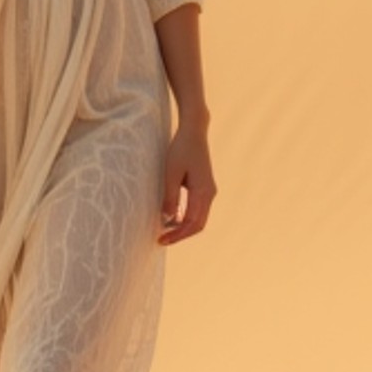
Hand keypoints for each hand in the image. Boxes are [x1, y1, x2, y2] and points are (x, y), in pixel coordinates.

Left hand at [157, 117, 215, 244]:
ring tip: (165, 230)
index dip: (177, 235)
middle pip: (198, 225)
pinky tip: (172, 217)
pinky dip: (186, 217)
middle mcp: (209, 194)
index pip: (192, 223)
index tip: (161, 240)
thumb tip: (168, 219)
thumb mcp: (171, 172)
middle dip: (180, 235)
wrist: (194, 131)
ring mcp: (209, 190)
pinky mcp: (205, 187)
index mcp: (203, 192)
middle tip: (162, 239)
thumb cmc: (181, 149)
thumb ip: (170, 196)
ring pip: (199, 218)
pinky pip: (197, 209)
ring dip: (183, 227)